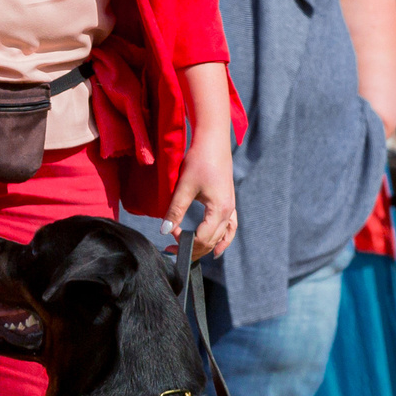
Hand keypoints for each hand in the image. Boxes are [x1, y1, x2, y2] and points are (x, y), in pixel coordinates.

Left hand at [163, 130, 238, 259]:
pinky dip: (224, 240)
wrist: (213, 142)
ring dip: (205, 247)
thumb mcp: (184, 187)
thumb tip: (164, 231)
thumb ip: (175, 211)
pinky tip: (216, 249)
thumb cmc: (199, 161)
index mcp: (219, 209)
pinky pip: (230, 228)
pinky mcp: (229, 202)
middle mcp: (228, 212)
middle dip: (192, 249)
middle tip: (172, 250)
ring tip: (190, 254)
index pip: (202, 238)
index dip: (185, 241)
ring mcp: (230, 208)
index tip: (171, 233)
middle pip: (212, 241)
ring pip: (221, 237)